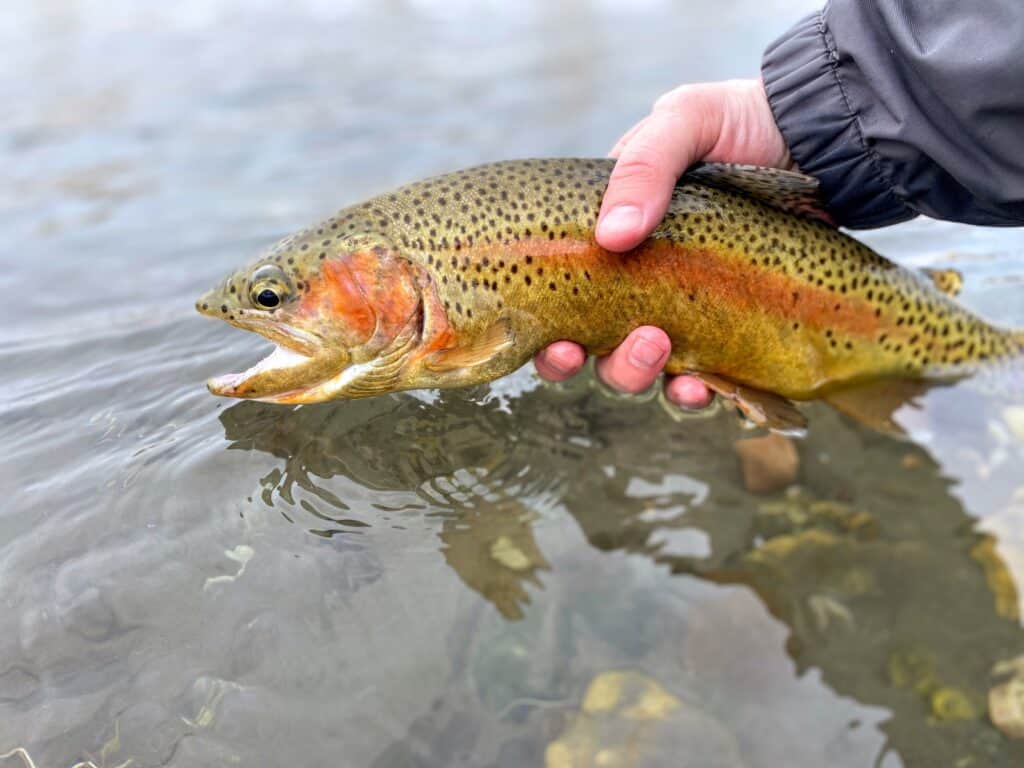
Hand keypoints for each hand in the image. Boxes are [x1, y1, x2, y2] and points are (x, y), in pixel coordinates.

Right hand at [534, 78, 791, 407]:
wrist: (822, 137)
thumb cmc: (740, 122)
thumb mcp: (685, 121)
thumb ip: (643, 168)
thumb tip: (611, 236)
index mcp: (607, 234)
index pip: (557, 293)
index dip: (545, 332)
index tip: (556, 342)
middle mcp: (635, 278)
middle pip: (594, 345)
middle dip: (602, 361)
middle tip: (641, 341)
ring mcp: (682, 305)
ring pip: (641, 366)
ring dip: (641, 375)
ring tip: (668, 356)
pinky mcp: (729, 325)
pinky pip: (702, 375)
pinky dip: (697, 391)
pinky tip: (707, 388)